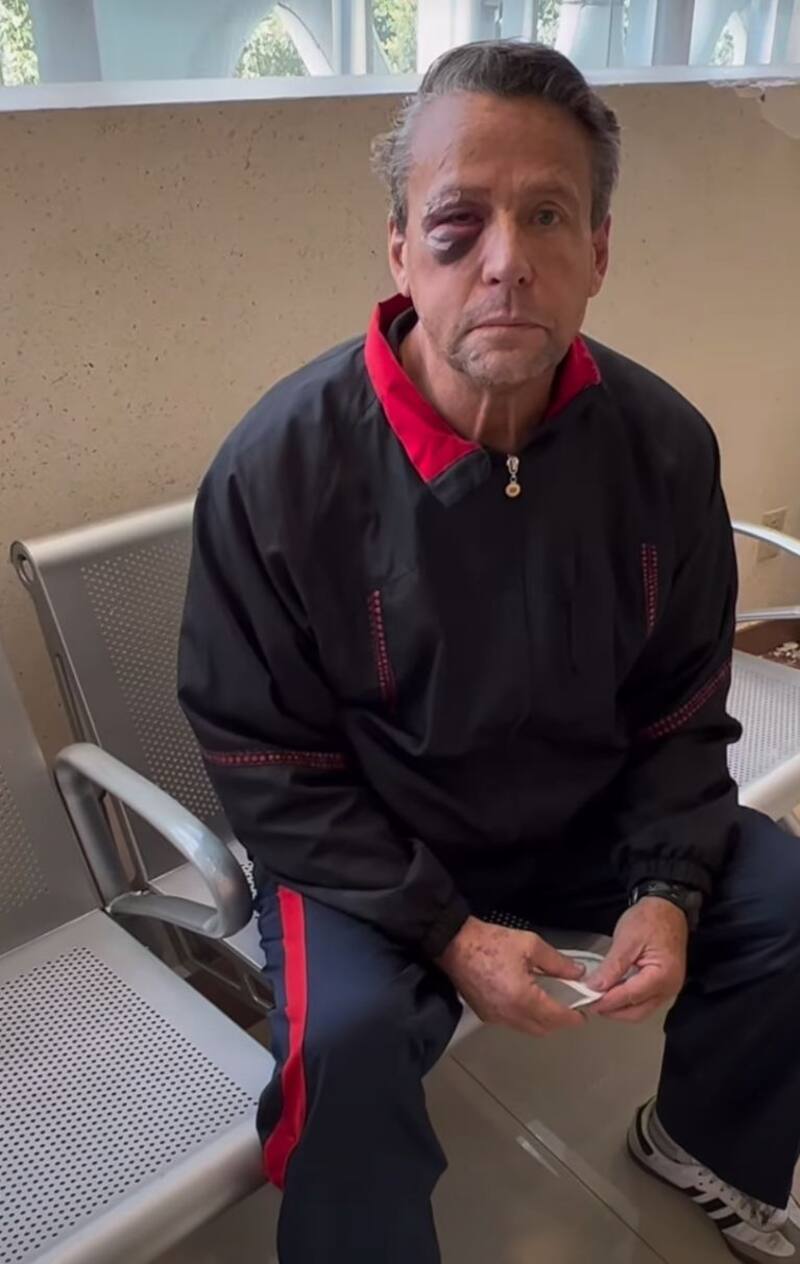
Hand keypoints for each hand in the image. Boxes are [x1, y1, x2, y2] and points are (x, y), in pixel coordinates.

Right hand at [437, 916, 587, 1036]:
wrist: (454, 944)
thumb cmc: (491, 942)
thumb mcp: (530, 945)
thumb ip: (557, 962)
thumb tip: (577, 973)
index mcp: (523, 998)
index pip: (555, 1017)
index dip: (573, 1017)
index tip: (583, 1013)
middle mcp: (509, 1015)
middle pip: (542, 1029)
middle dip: (558, 1021)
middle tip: (569, 1007)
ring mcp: (495, 1017)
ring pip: (527, 1028)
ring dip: (541, 1021)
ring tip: (549, 1003)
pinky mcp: (485, 1015)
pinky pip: (511, 1023)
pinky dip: (524, 1018)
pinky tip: (527, 1000)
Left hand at [587, 898, 687, 1022]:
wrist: (667, 908)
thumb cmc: (650, 919)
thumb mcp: (627, 940)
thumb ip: (612, 967)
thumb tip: (595, 987)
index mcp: (662, 976)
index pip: (630, 996)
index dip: (607, 1001)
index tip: (588, 1001)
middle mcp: (669, 988)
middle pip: (637, 1012)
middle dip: (612, 1010)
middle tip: (590, 1002)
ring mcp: (669, 989)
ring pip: (640, 1010)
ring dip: (619, 1008)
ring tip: (599, 998)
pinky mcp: (664, 986)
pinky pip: (644, 1001)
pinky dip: (627, 1001)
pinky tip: (613, 993)